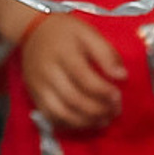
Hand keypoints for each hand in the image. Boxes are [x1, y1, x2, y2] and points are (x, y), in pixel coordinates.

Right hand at [20, 13, 127, 129]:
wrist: (32, 30)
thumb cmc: (65, 32)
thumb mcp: (88, 33)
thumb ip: (106, 54)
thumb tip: (121, 76)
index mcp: (63, 54)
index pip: (84, 78)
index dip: (103, 91)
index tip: (118, 97)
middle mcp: (48, 72)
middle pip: (73, 99)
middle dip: (97, 110)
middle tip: (115, 111)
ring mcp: (38, 86)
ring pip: (60, 113)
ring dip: (85, 122)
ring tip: (103, 120)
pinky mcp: (34, 95)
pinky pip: (50, 116)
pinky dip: (69, 124)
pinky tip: (85, 122)